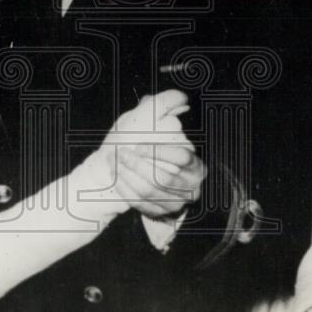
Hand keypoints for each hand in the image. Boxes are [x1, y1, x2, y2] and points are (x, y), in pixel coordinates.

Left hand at [98, 90, 205, 218]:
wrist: (135, 174)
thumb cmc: (144, 144)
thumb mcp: (153, 122)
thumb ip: (165, 107)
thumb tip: (180, 97)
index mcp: (196, 165)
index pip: (182, 158)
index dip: (159, 152)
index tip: (138, 146)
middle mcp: (191, 187)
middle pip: (164, 178)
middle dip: (139, 165)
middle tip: (121, 154)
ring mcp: (176, 203)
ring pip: (150, 191)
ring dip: (129, 176)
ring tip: (115, 163)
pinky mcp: (160, 213)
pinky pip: (141, 204)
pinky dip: (126, 189)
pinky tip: (116, 177)